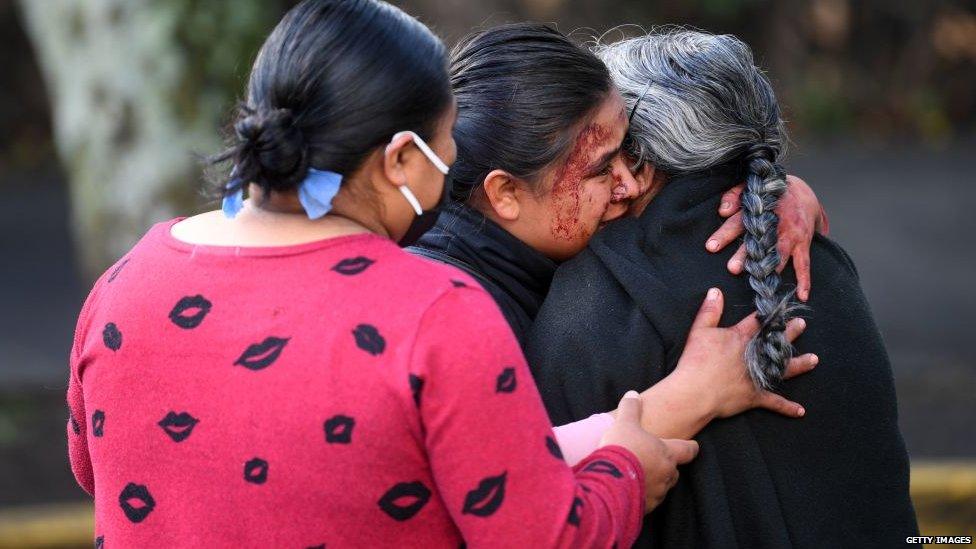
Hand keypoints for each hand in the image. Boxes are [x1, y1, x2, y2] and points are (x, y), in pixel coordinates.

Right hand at [600, 391, 698, 511]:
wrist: (609, 482)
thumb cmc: (623, 449)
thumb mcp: (624, 423)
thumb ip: (630, 408)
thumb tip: (632, 394)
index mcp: (667, 453)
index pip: (688, 450)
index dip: (691, 447)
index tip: (693, 446)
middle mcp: (666, 474)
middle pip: (674, 470)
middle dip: (666, 466)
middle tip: (654, 460)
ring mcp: (657, 493)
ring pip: (662, 487)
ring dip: (653, 482)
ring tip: (638, 476)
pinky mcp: (645, 508)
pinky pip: (647, 501)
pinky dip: (641, 495)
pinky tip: (628, 491)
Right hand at [671, 288, 817, 419]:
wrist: (696, 391)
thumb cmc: (696, 360)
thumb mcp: (699, 330)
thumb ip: (710, 310)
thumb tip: (716, 290)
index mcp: (741, 338)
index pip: (758, 322)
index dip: (770, 313)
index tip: (782, 307)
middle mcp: (755, 355)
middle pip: (776, 342)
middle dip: (790, 333)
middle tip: (802, 325)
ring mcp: (758, 376)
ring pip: (783, 369)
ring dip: (800, 364)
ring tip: (814, 360)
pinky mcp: (755, 395)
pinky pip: (774, 402)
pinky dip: (787, 407)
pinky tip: (800, 411)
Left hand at [705, 174, 825, 300]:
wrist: (803, 192)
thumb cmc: (768, 194)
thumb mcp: (750, 187)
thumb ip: (733, 196)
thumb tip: (721, 211)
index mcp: (758, 209)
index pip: (738, 221)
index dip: (724, 233)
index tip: (710, 247)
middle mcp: (775, 222)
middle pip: (758, 240)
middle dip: (745, 254)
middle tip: (732, 269)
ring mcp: (791, 234)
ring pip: (779, 253)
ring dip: (769, 268)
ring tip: (760, 283)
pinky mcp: (803, 243)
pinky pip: (804, 263)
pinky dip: (805, 279)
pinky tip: (802, 296)